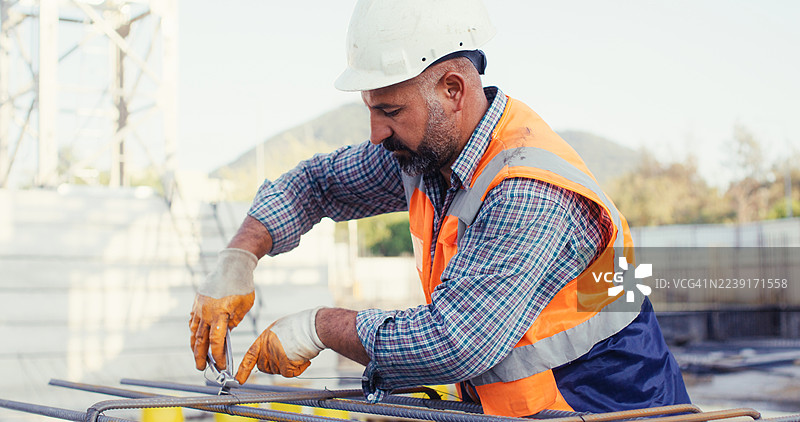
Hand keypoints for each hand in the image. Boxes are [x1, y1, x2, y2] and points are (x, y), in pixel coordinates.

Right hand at [190, 248, 257, 369]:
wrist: (232, 265)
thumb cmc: (242, 285)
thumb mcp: (244, 306)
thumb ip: (234, 322)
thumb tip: (225, 334)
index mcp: (220, 313)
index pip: (216, 341)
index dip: (218, 356)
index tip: (221, 366)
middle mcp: (206, 311)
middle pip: (200, 340)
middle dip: (200, 357)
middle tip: (201, 368)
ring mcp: (199, 306)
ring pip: (194, 332)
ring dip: (195, 347)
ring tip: (197, 358)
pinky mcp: (197, 302)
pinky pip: (193, 321)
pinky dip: (194, 332)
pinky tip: (196, 340)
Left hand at [235, 307, 325, 383]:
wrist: (312, 327)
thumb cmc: (301, 325)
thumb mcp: (279, 329)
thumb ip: (271, 341)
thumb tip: (272, 351)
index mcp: (264, 338)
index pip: (250, 356)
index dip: (243, 369)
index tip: (239, 379)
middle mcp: (267, 348)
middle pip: (264, 367)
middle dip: (274, 366)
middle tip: (288, 358)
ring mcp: (275, 356)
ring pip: (278, 371)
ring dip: (289, 366)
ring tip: (299, 353)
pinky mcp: (285, 363)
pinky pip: (289, 374)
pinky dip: (298, 369)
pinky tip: (304, 359)